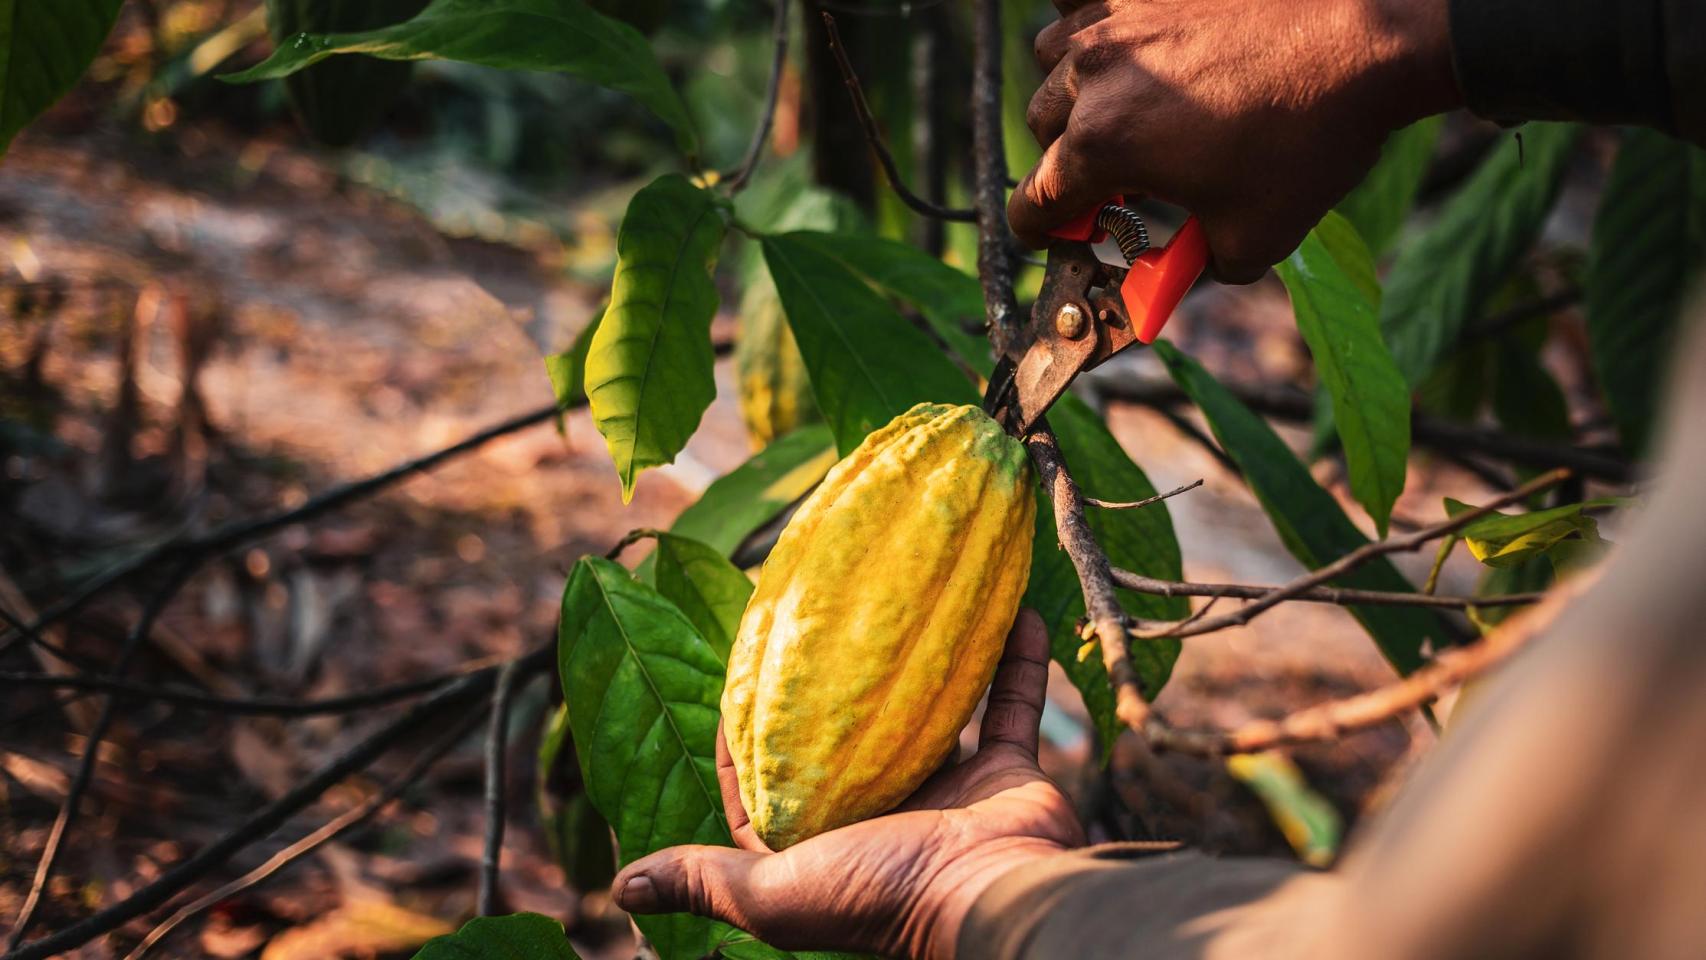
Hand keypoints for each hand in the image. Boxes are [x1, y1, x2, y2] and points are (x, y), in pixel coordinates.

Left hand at [612, 610, 1084, 959]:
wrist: (995, 899)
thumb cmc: (882, 894)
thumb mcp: (776, 894)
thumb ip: (706, 882)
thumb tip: (621, 887)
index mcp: (825, 839)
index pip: (768, 781)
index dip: (744, 730)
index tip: (739, 667)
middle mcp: (884, 809)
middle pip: (849, 735)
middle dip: (834, 679)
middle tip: (823, 610)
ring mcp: (949, 786)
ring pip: (930, 706)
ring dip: (925, 655)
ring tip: (908, 593)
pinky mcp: (1004, 771)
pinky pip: (1008, 704)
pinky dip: (1013, 659)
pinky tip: (1010, 607)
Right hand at [1007, 0, 1460, 281]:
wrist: (1373, 35)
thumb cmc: (1314, 138)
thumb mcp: (1256, 236)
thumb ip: (1194, 266)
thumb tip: (1173, 276)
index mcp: (1105, 145)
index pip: (1033, 203)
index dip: (1045, 231)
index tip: (1066, 234)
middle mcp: (1093, 74)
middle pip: (1041, 128)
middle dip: (1069, 159)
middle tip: (1120, 178)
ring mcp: (1118, 14)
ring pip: (1054, 57)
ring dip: (1073, 88)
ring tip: (1123, 102)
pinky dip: (1097, 22)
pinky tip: (1138, 44)